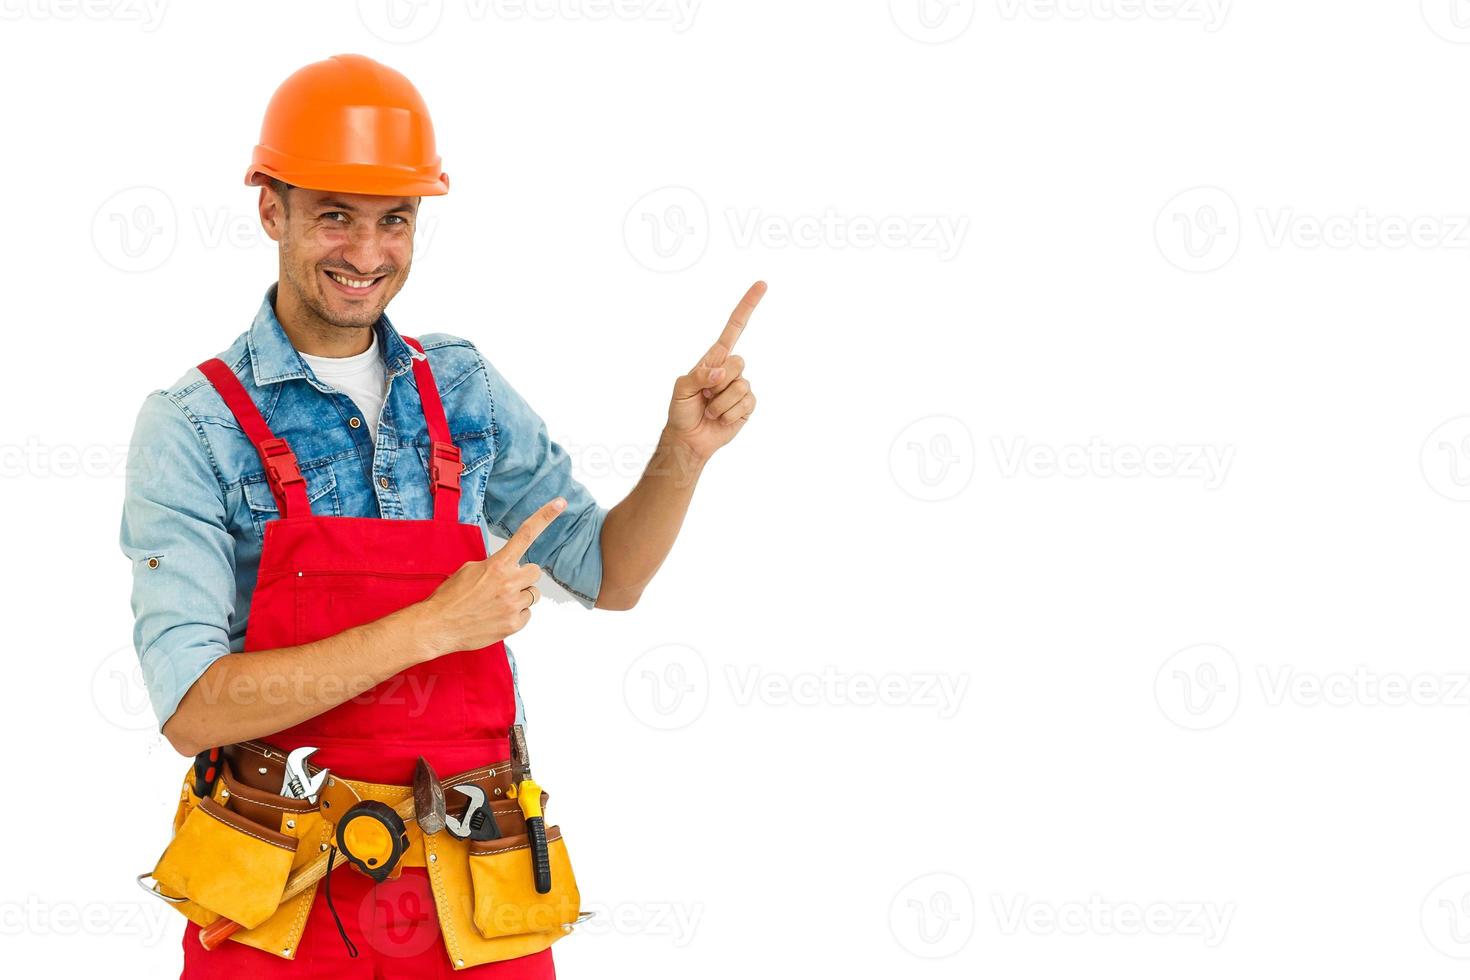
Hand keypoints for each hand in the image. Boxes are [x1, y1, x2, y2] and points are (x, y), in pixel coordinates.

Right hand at [415, 497, 565, 657]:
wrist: (438, 626)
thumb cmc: (451, 597)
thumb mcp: (469, 570)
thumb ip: (494, 565)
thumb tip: (508, 567)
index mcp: (498, 565)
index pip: (526, 534)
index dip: (545, 516)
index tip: (560, 503)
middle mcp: (509, 583)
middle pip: (535, 572)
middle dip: (523, 576)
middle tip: (505, 584)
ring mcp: (512, 605)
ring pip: (533, 594)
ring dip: (520, 596)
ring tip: (498, 602)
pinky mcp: (514, 624)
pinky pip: (527, 613)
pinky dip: (516, 614)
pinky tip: (497, 615)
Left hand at [666, 281, 763, 461]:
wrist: (690, 438)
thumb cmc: (682, 410)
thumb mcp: (681, 389)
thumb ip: (698, 376)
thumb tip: (721, 373)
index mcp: (715, 358)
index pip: (735, 327)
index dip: (748, 306)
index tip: (762, 285)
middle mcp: (730, 369)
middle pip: (739, 362)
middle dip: (719, 381)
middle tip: (705, 395)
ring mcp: (741, 387)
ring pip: (741, 385)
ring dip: (720, 402)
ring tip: (710, 409)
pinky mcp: (748, 406)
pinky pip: (745, 403)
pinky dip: (728, 413)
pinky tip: (720, 418)